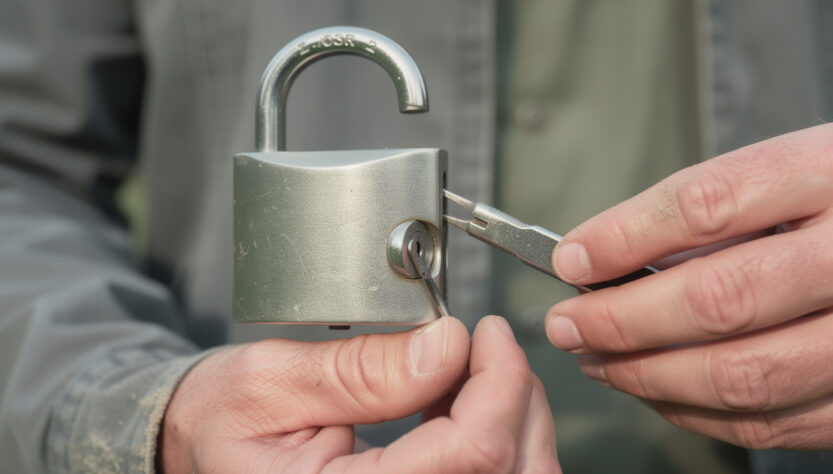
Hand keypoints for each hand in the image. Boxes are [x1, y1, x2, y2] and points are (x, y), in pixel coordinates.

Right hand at [159, 316, 558, 472]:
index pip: (470, 457)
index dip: (499, 384)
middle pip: (509, 473)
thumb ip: (361, 369)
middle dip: (516, 399)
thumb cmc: (219, 421)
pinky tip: (459, 407)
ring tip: (470, 374)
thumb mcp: (270, 381)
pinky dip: (495, 441)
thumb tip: (448, 346)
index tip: (486, 333)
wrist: (199, 453)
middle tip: (486, 346)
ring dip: (513, 420)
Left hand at [546, 124, 832, 449]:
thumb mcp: (795, 172)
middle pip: (720, 300)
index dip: (626, 236)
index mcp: (829, 177)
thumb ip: (716, 210)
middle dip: (622, 321)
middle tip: (567, 323)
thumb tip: (611, 256)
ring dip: (649, 375)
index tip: (572, 259)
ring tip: (598, 360)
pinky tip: (657, 390)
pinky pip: (773, 423)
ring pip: (744, 375)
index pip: (710, 205)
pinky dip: (697, 413)